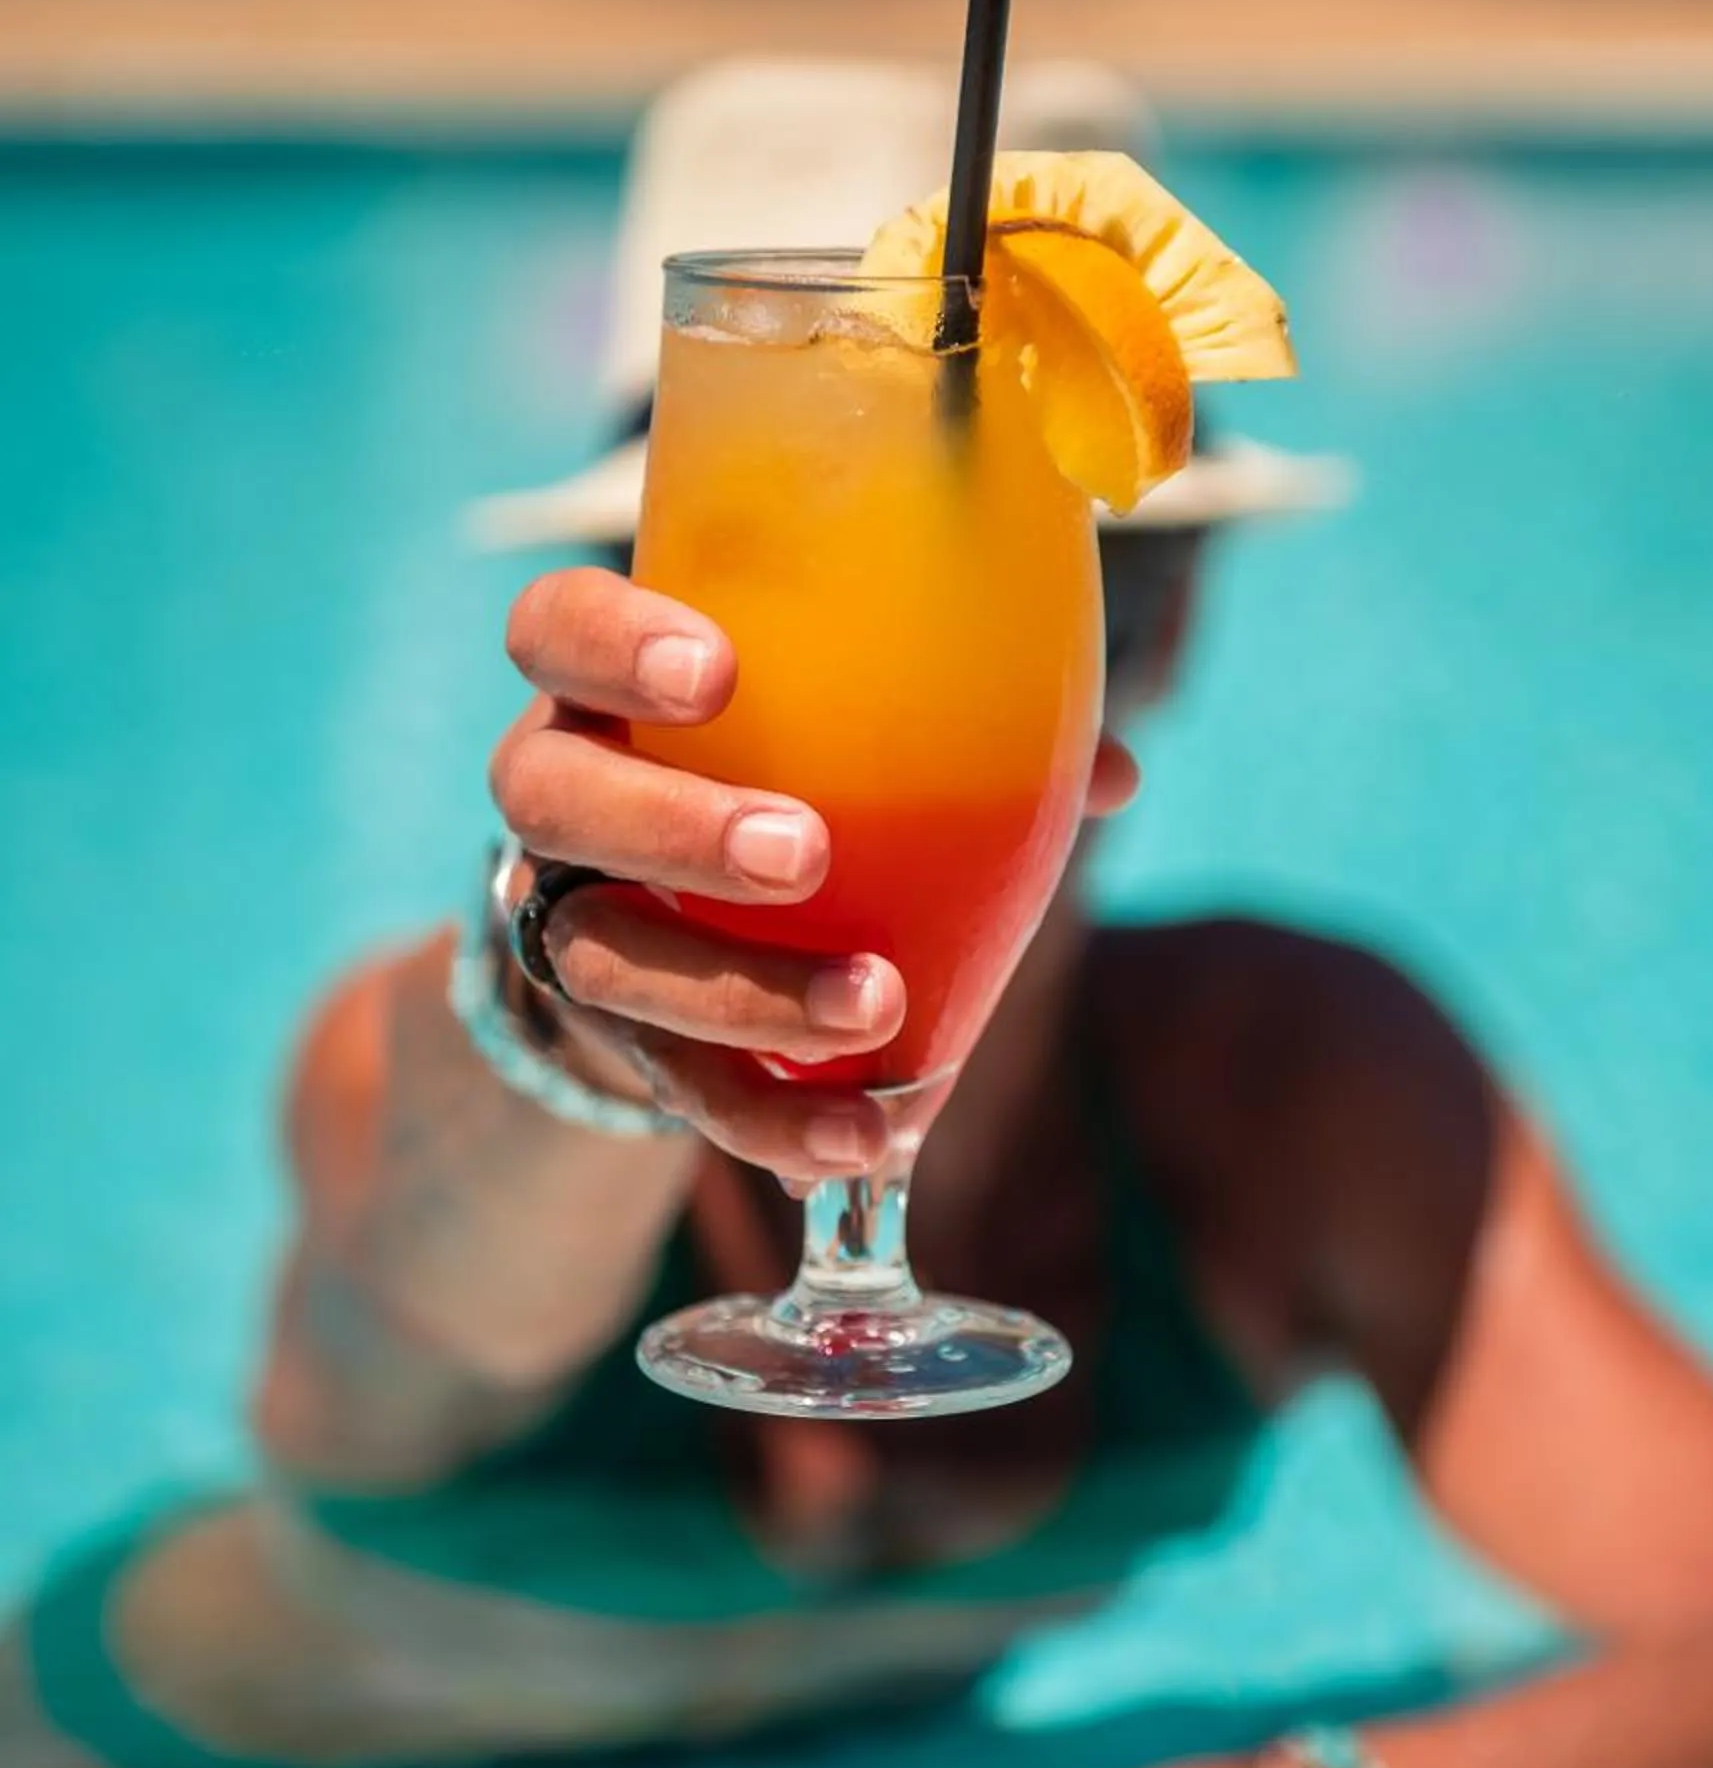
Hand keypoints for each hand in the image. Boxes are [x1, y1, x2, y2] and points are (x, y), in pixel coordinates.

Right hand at [491, 566, 908, 1181]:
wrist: (687, 920)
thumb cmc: (793, 776)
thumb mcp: (846, 729)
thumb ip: (957, 726)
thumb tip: (1107, 772)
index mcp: (611, 685)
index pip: (556, 628)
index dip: (610, 642)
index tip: (715, 672)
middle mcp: (565, 793)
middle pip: (549, 793)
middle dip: (675, 826)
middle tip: (805, 853)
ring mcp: (573, 921)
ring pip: (600, 955)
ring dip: (739, 990)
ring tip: (872, 1005)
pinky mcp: (618, 1037)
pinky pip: (678, 1087)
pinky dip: (775, 1117)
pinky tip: (863, 1139)